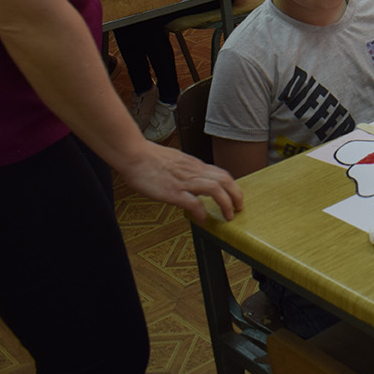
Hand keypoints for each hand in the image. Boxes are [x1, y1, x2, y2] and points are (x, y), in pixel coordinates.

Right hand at [120, 142, 243, 223]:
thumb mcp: (175, 160)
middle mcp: (193, 171)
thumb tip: (193, 179)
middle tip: (239, 208)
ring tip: (228, 216)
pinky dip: (201, 212)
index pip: (221, 174)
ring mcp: (184, 182)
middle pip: (225, 180)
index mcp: (194, 164)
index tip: (235, 197)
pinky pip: (193, 203)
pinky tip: (203, 220)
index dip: (232, 186)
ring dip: (226, 204)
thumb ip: (187, 169)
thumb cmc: (149, 158)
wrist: (133, 154)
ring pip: (215, 189)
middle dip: (236, 195)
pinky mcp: (172, 192)